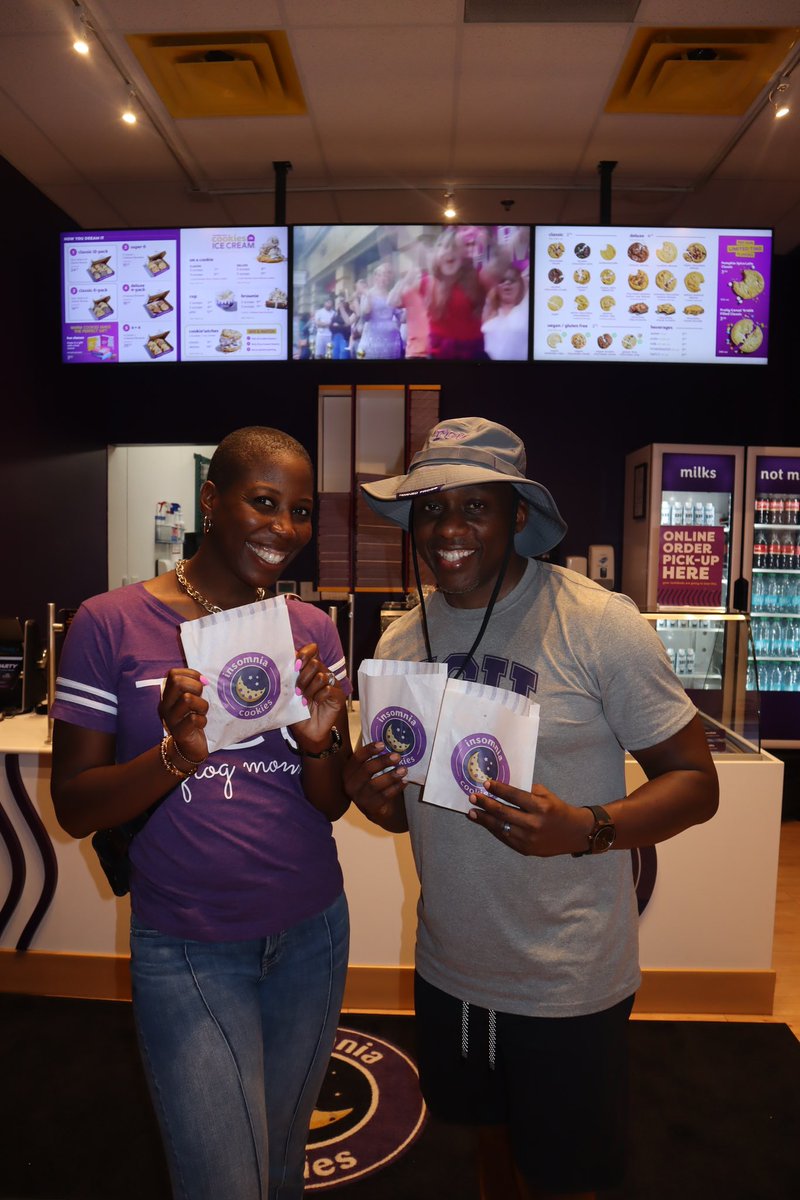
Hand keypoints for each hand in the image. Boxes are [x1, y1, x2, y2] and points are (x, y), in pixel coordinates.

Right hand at [158, 668, 208, 764]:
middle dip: (196, 687)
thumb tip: (205, 680)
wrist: (188, 749)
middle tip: (200, 698)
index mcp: (167, 696)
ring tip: (201, 713)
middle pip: (178, 683)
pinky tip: (201, 725)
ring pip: (187, 699)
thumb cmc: (193, 721)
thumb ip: (193, 688)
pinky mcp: (179, 733)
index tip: (201, 683)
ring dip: (202, 705)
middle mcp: (165, 706)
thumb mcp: (190, 701)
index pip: (173, 674)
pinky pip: (194, 719)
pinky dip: (203, 720)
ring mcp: (170, 719)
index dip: (191, 674)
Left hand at [290, 643, 344, 752]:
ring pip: (321, 676)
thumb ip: (289, 676)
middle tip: (298, 690)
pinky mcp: (338, 696)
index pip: (313, 649)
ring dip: (309, 689)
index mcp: (312, 669)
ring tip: (304, 699)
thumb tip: (285, 660)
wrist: (307, 731)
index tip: (296, 665)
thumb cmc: (298, 710)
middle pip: (315, 663)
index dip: (304, 654)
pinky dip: (319, 697)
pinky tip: (315, 703)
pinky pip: (328, 689)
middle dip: (303, 677)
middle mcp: (323, 673)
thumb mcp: (290, 691)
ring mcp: (332, 684)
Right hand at [342, 740, 406, 827]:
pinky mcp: (369, 808)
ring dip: (391, 776)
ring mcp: (358, 798)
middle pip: (366, 770)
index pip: (357, 758)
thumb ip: (373, 758)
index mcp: (348, 772)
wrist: (375, 808)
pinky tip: (404, 782)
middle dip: (383, 762)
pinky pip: (384, 796)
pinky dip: (395, 788)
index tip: (382, 744)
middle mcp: (350, 785)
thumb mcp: (369, 770)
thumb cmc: (372, 782)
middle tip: (397, 756)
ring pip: (375, 785)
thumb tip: (390, 741)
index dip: (369, 750)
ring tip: (404, 769)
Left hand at [467, 780, 589, 856]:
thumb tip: (502, 787)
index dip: (499, 789)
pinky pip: (505, 838)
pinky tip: (484, 822)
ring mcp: (529, 839)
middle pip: (504, 813)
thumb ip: (526, 791)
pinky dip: (493, 829)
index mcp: (541, 807)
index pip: (515, 796)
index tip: (486, 783)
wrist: (574, 834)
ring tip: (471, 812)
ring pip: (501, 827)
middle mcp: (534, 824)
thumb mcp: (546, 795)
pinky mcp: (525, 849)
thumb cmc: (558, 810)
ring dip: (484, 819)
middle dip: (486, 804)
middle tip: (473, 797)